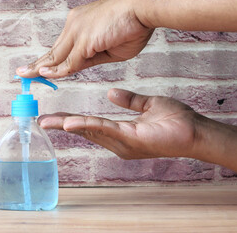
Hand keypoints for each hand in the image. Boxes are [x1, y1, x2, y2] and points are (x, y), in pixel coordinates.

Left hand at [17, 0, 152, 78]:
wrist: (142, 10)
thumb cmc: (131, 26)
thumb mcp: (108, 50)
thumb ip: (90, 60)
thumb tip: (76, 69)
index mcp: (79, 24)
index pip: (61, 47)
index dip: (50, 60)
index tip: (40, 69)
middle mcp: (74, 25)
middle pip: (54, 51)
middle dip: (38, 64)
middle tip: (22, 72)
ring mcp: (77, 32)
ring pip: (57, 56)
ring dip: (41, 68)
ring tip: (26, 76)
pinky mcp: (84, 40)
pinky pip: (70, 61)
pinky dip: (58, 71)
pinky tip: (44, 76)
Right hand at [38, 88, 202, 158]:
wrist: (195, 131)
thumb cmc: (175, 121)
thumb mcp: (147, 105)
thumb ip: (129, 101)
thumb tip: (111, 93)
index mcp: (120, 132)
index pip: (91, 124)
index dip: (73, 119)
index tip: (55, 115)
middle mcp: (118, 141)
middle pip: (85, 130)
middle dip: (62, 124)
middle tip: (41, 120)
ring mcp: (124, 143)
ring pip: (91, 131)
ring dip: (69, 125)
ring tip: (49, 121)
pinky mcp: (131, 140)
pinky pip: (106, 130)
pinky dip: (87, 126)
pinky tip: (71, 122)